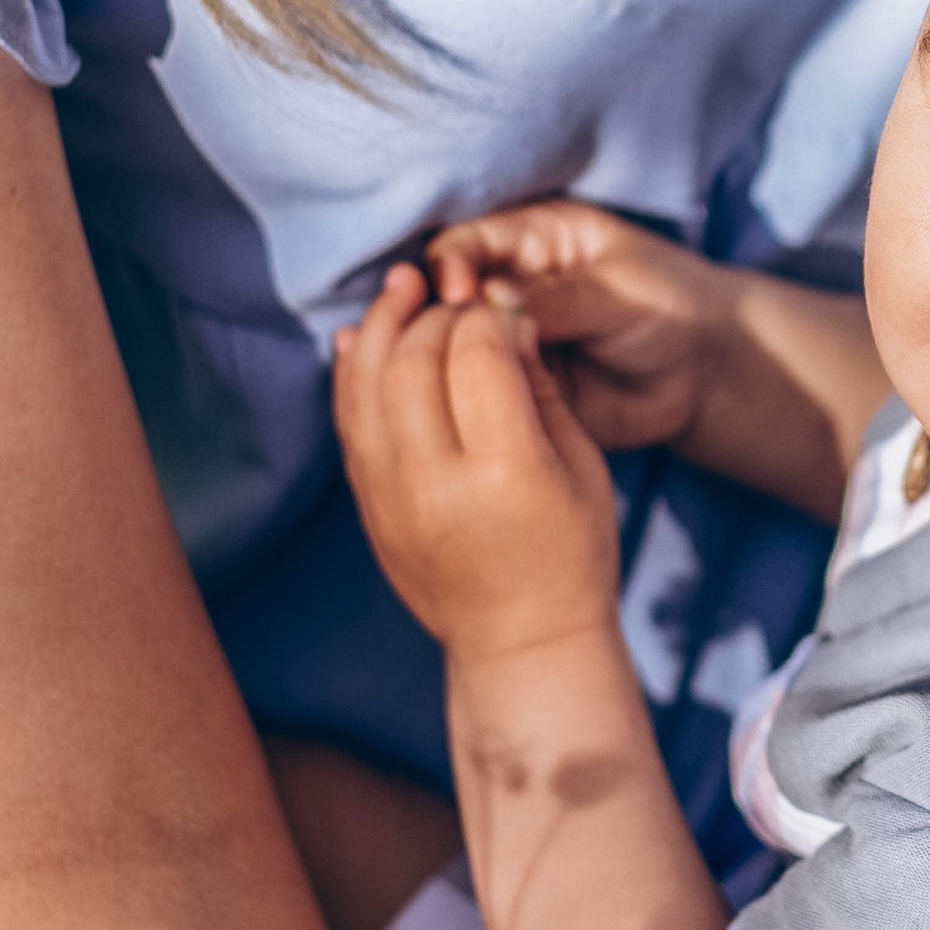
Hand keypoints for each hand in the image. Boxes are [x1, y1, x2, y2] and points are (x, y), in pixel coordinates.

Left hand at [335, 262, 620, 661]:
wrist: (521, 641)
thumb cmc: (572, 553)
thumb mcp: (582, 464)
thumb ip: (540, 386)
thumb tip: (504, 316)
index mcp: (506, 473)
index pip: (476, 355)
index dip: (486, 317)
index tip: (500, 311)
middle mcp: (436, 484)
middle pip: (411, 361)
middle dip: (430, 313)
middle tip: (452, 296)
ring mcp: (390, 498)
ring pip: (364, 384)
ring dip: (378, 326)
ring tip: (400, 289)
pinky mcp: (367, 508)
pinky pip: (346, 421)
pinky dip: (351, 371)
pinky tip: (365, 338)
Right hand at [428, 200, 731, 455]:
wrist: (705, 376)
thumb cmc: (671, 307)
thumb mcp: (618, 290)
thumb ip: (556, 297)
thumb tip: (485, 300)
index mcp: (530, 240)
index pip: (464, 244)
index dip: (450, 266)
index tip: (459, 295)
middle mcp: (506, 287)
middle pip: (444, 298)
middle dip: (441, 319)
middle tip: (455, 344)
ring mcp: (506, 341)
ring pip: (454, 350)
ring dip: (450, 365)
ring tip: (466, 380)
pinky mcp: (514, 388)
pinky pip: (478, 395)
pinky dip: (471, 403)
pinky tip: (473, 412)